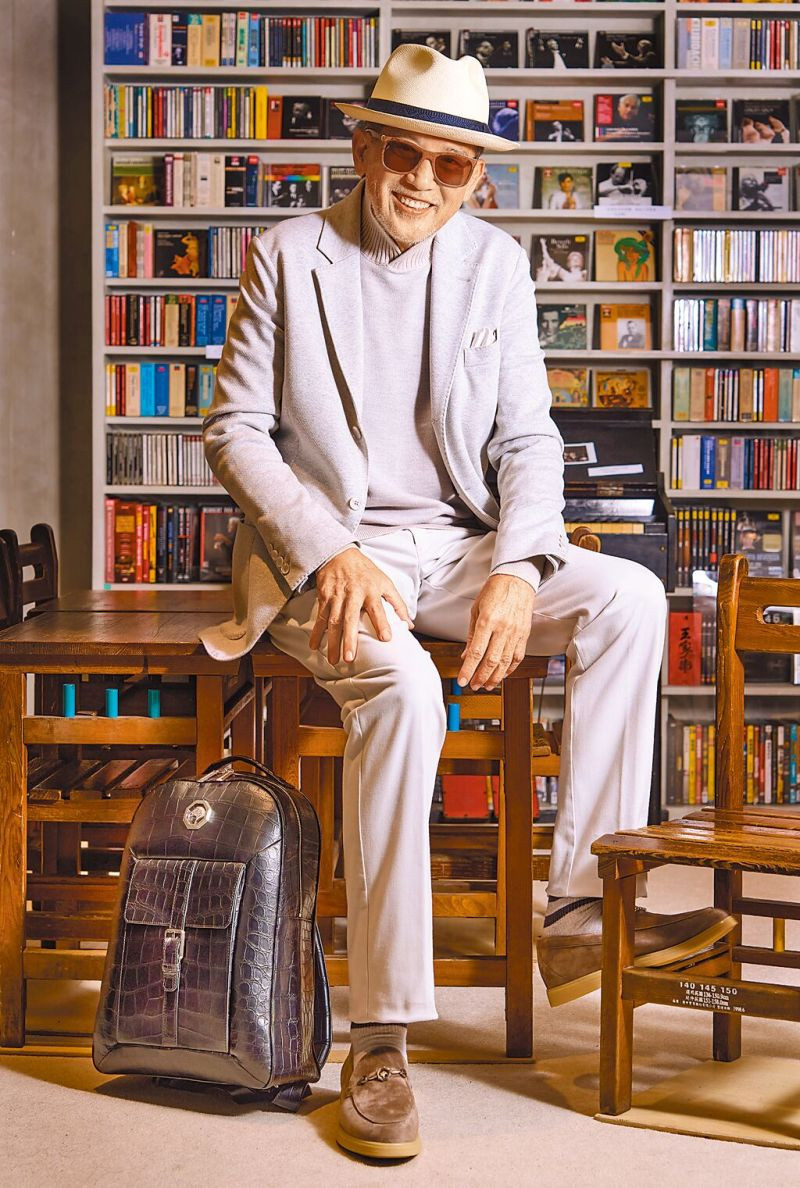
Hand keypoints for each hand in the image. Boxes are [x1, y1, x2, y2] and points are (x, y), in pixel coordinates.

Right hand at [309, 547, 413, 665]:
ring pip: (333, 621)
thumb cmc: (366, 572)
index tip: (386, 639)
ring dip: (332, 641)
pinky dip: (316, 632)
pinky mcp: (324, 597)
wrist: (340, 555)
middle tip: (350, 658)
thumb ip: (398, 604)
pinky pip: (320, 617)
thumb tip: (409, 625)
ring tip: (333, 660)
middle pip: (350, 619)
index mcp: (371, 591)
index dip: (382, 623)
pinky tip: (314, 646)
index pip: (378, 609)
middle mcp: (353, 594)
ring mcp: (337, 596)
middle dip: (349, 639)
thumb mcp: (386, 583)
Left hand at [457, 575, 535, 690]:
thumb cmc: (494, 592)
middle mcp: (502, 628)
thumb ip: (471, 635)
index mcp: (487, 621)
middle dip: (481, 677)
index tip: (462, 680)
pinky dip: (510, 669)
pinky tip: (502, 674)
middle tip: (473, 686)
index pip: (476, 652)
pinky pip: (517, 657)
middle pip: (491, 661)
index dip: (468, 669)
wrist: (516, 580)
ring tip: (486, 685)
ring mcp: (515, 633)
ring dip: (495, 677)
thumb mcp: (476, 610)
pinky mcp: (524, 634)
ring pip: (505, 662)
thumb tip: (466, 656)